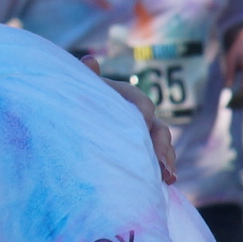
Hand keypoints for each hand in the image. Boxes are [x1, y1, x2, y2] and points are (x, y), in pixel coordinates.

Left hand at [84, 55, 179, 183]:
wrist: (74, 116)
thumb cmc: (76, 101)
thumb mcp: (80, 91)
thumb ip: (88, 79)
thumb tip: (89, 59)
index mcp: (122, 97)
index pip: (139, 102)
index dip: (143, 112)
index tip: (143, 122)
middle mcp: (137, 113)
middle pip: (157, 126)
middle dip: (159, 144)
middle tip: (157, 161)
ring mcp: (144, 131)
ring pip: (162, 143)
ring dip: (166, 159)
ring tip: (165, 175)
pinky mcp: (144, 148)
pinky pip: (162, 157)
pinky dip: (166, 168)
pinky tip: (168, 181)